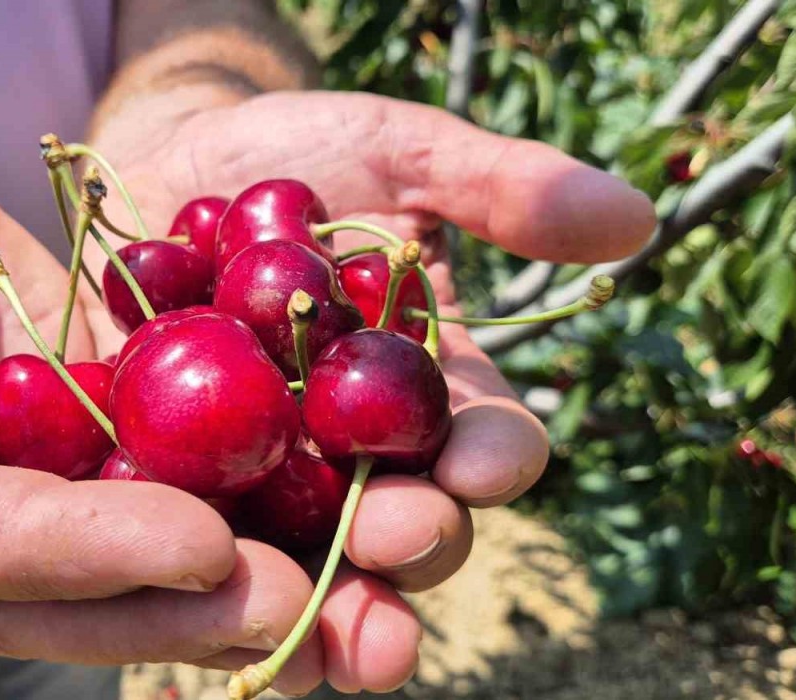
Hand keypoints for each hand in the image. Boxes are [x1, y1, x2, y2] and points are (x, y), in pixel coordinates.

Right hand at [0, 108, 354, 688]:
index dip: (74, 552)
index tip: (193, 541)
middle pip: (77, 596)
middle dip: (192, 613)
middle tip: (316, 609)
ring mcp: (44, 477)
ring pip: (151, 561)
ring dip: (263, 590)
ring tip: (379, 604)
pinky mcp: (107, 429)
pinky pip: (188, 476)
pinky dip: (270, 500)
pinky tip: (365, 503)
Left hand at [91, 90, 656, 691]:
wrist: (163, 162)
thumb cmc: (294, 155)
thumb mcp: (395, 151)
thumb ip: (498, 187)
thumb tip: (632, 217)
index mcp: (426, 391)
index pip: (483, 440)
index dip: (493, 456)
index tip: (483, 464)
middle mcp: (354, 456)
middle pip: (402, 526)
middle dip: (408, 544)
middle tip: (394, 542)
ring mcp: (263, 480)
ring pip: (302, 564)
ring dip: (314, 610)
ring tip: (307, 640)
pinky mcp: (169, 484)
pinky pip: (187, 545)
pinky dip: (191, 581)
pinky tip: (181, 608)